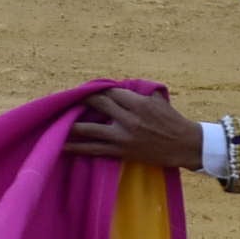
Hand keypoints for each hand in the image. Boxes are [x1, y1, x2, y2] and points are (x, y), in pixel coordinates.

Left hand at [66, 89, 203, 170]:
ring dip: (71, 125)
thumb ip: (136, 91)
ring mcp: (123, 138)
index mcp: (139, 103)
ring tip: (54, 122)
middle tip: (67, 99)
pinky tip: (62, 145)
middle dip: (81, 101)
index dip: (96, 89)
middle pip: (98, 105)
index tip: (85, 89)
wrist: (184, 146)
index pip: (110, 92)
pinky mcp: (120, 152)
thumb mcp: (156, 99)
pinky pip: (93, 149)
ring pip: (90, 129)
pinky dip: (76, 147)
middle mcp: (129, 119)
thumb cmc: (171, 120)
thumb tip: (116, 86)